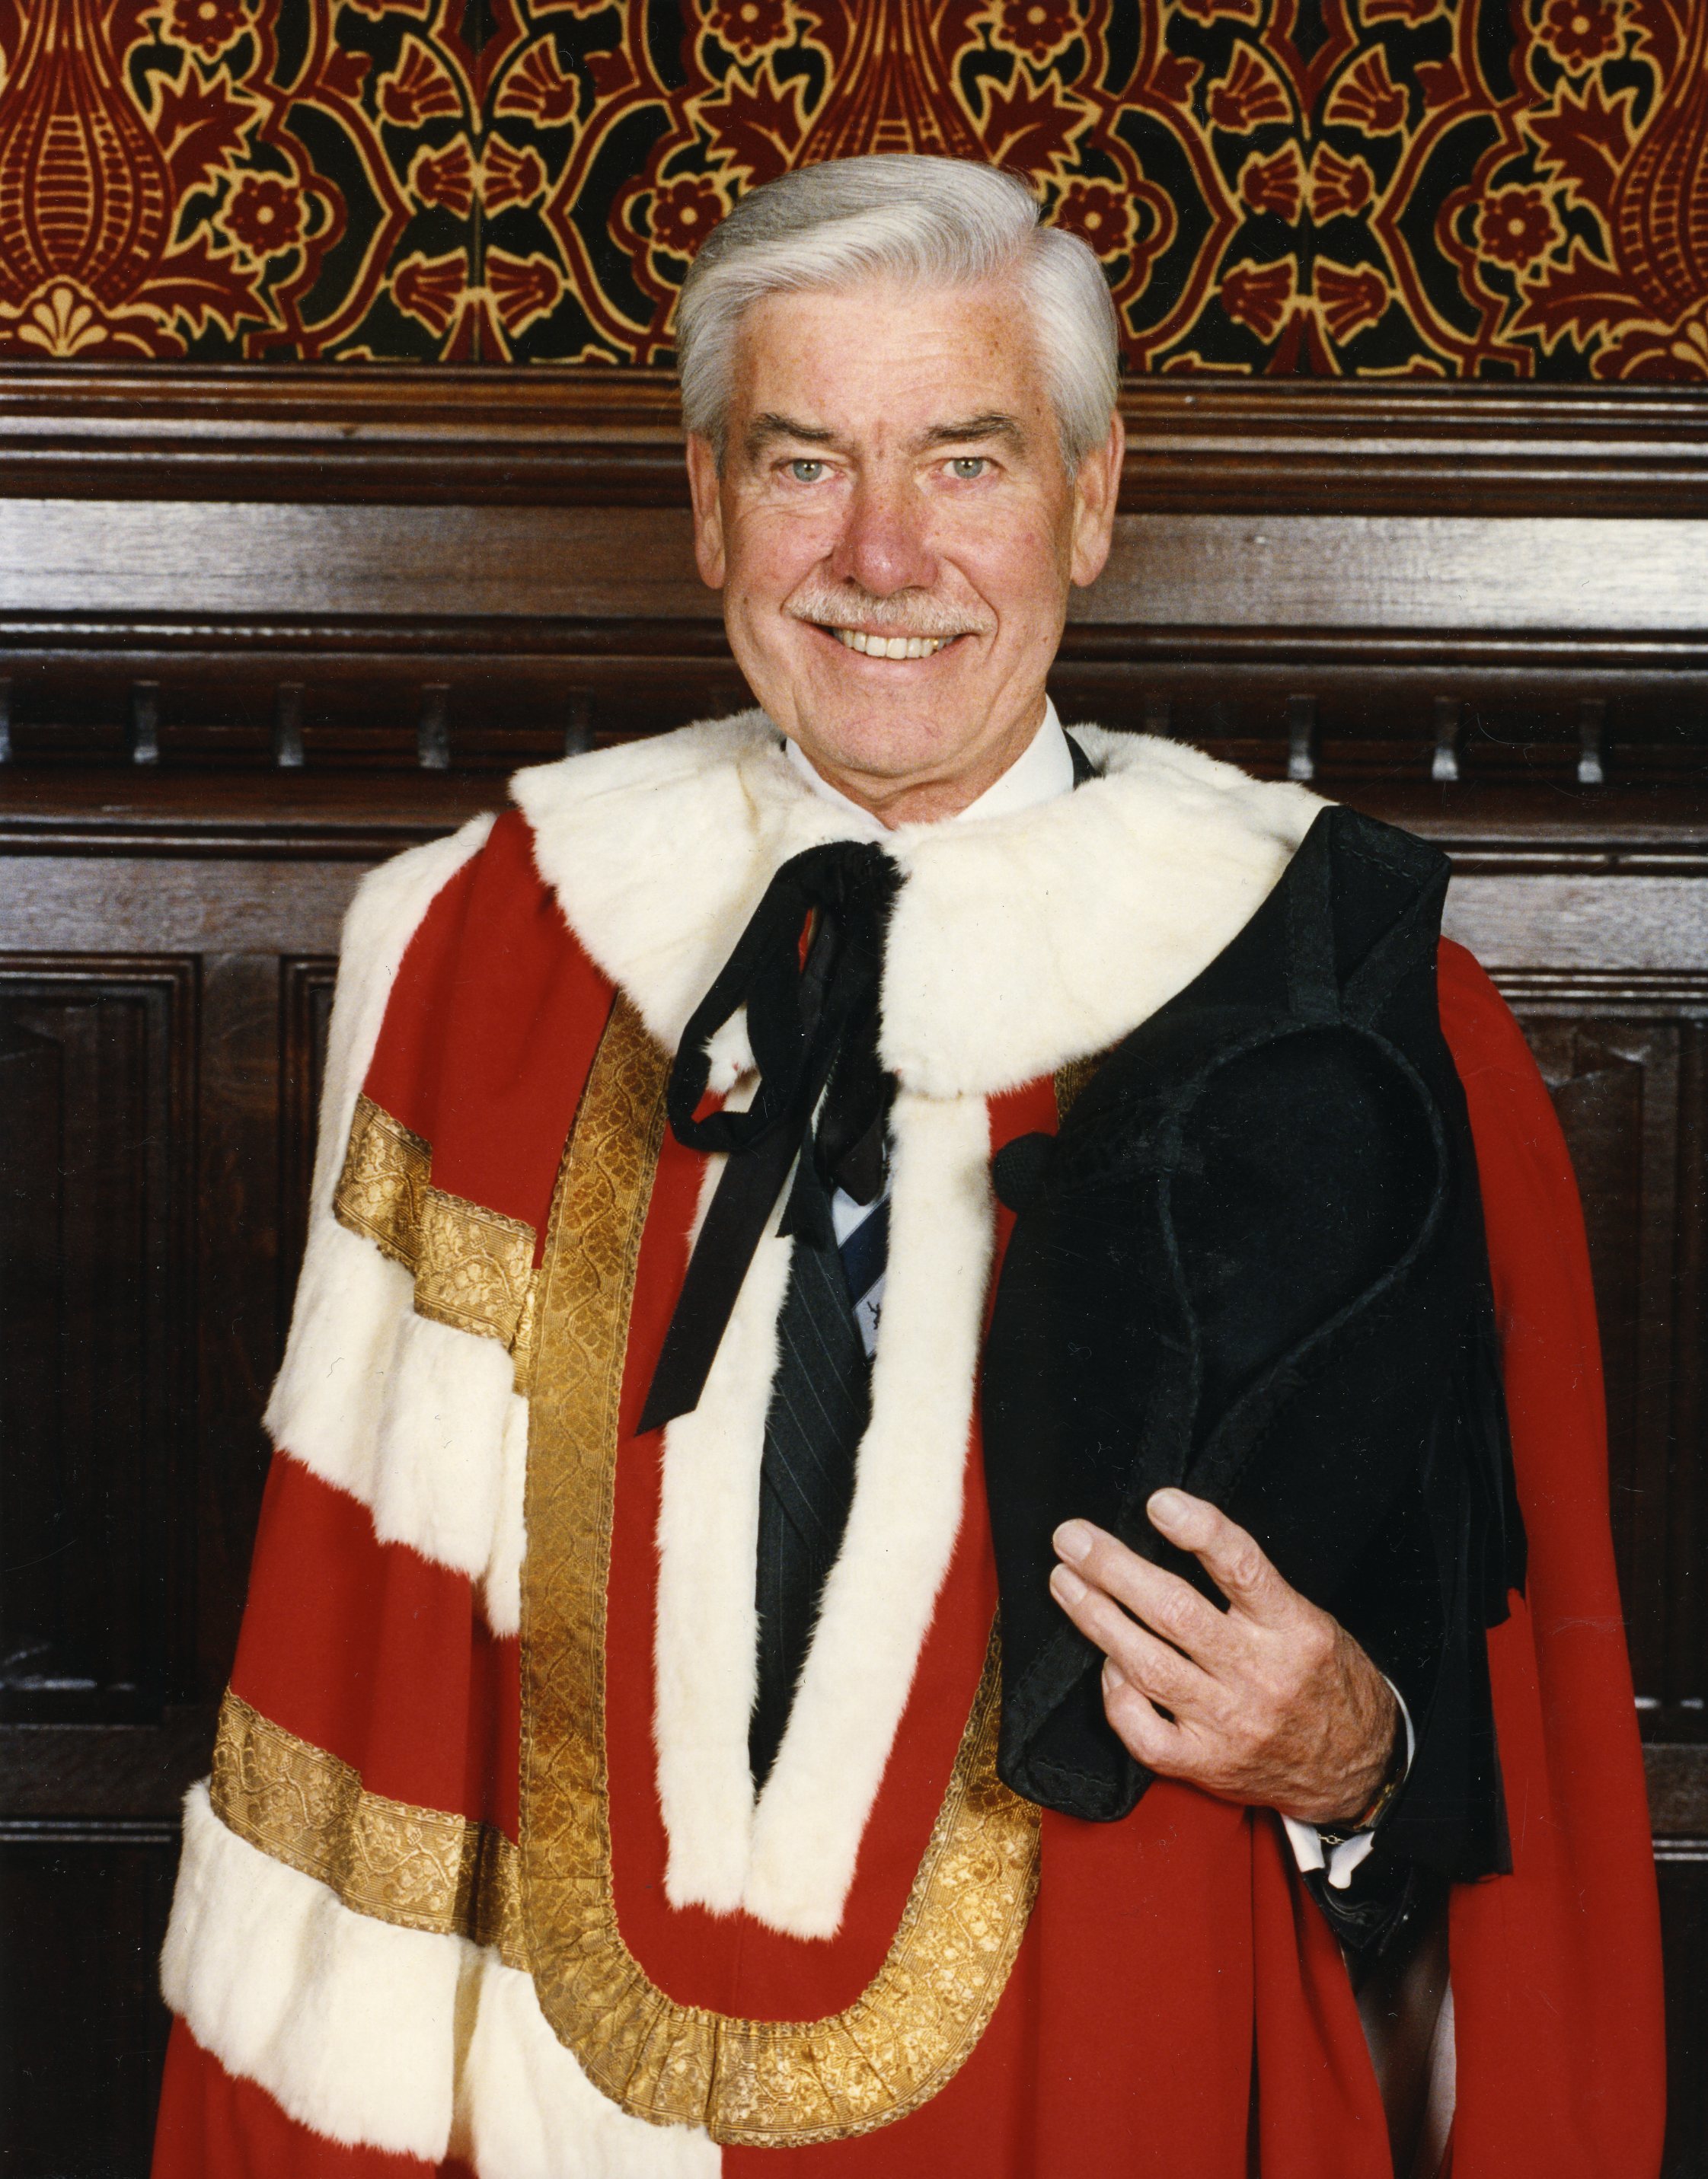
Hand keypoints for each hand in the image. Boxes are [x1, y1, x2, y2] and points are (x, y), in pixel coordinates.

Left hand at [1048, 1489, 1397, 1824]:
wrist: (1356, 1770)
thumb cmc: (1324, 1681)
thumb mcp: (1310, 1621)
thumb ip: (1251, 1589)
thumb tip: (1176, 1534)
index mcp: (1294, 1630)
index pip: (1242, 1568)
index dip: (1198, 1529)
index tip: (1158, 1502)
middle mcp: (1260, 1675)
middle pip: (1174, 1613)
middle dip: (1112, 1569)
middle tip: (1073, 1539)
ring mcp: (1229, 1725)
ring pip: (1147, 1665)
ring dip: (1097, 1618)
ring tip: (1066, 1582)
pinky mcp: (1206, 1764)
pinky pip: (1143, 1732)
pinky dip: (1115, 1694)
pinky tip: (1106, 1663)